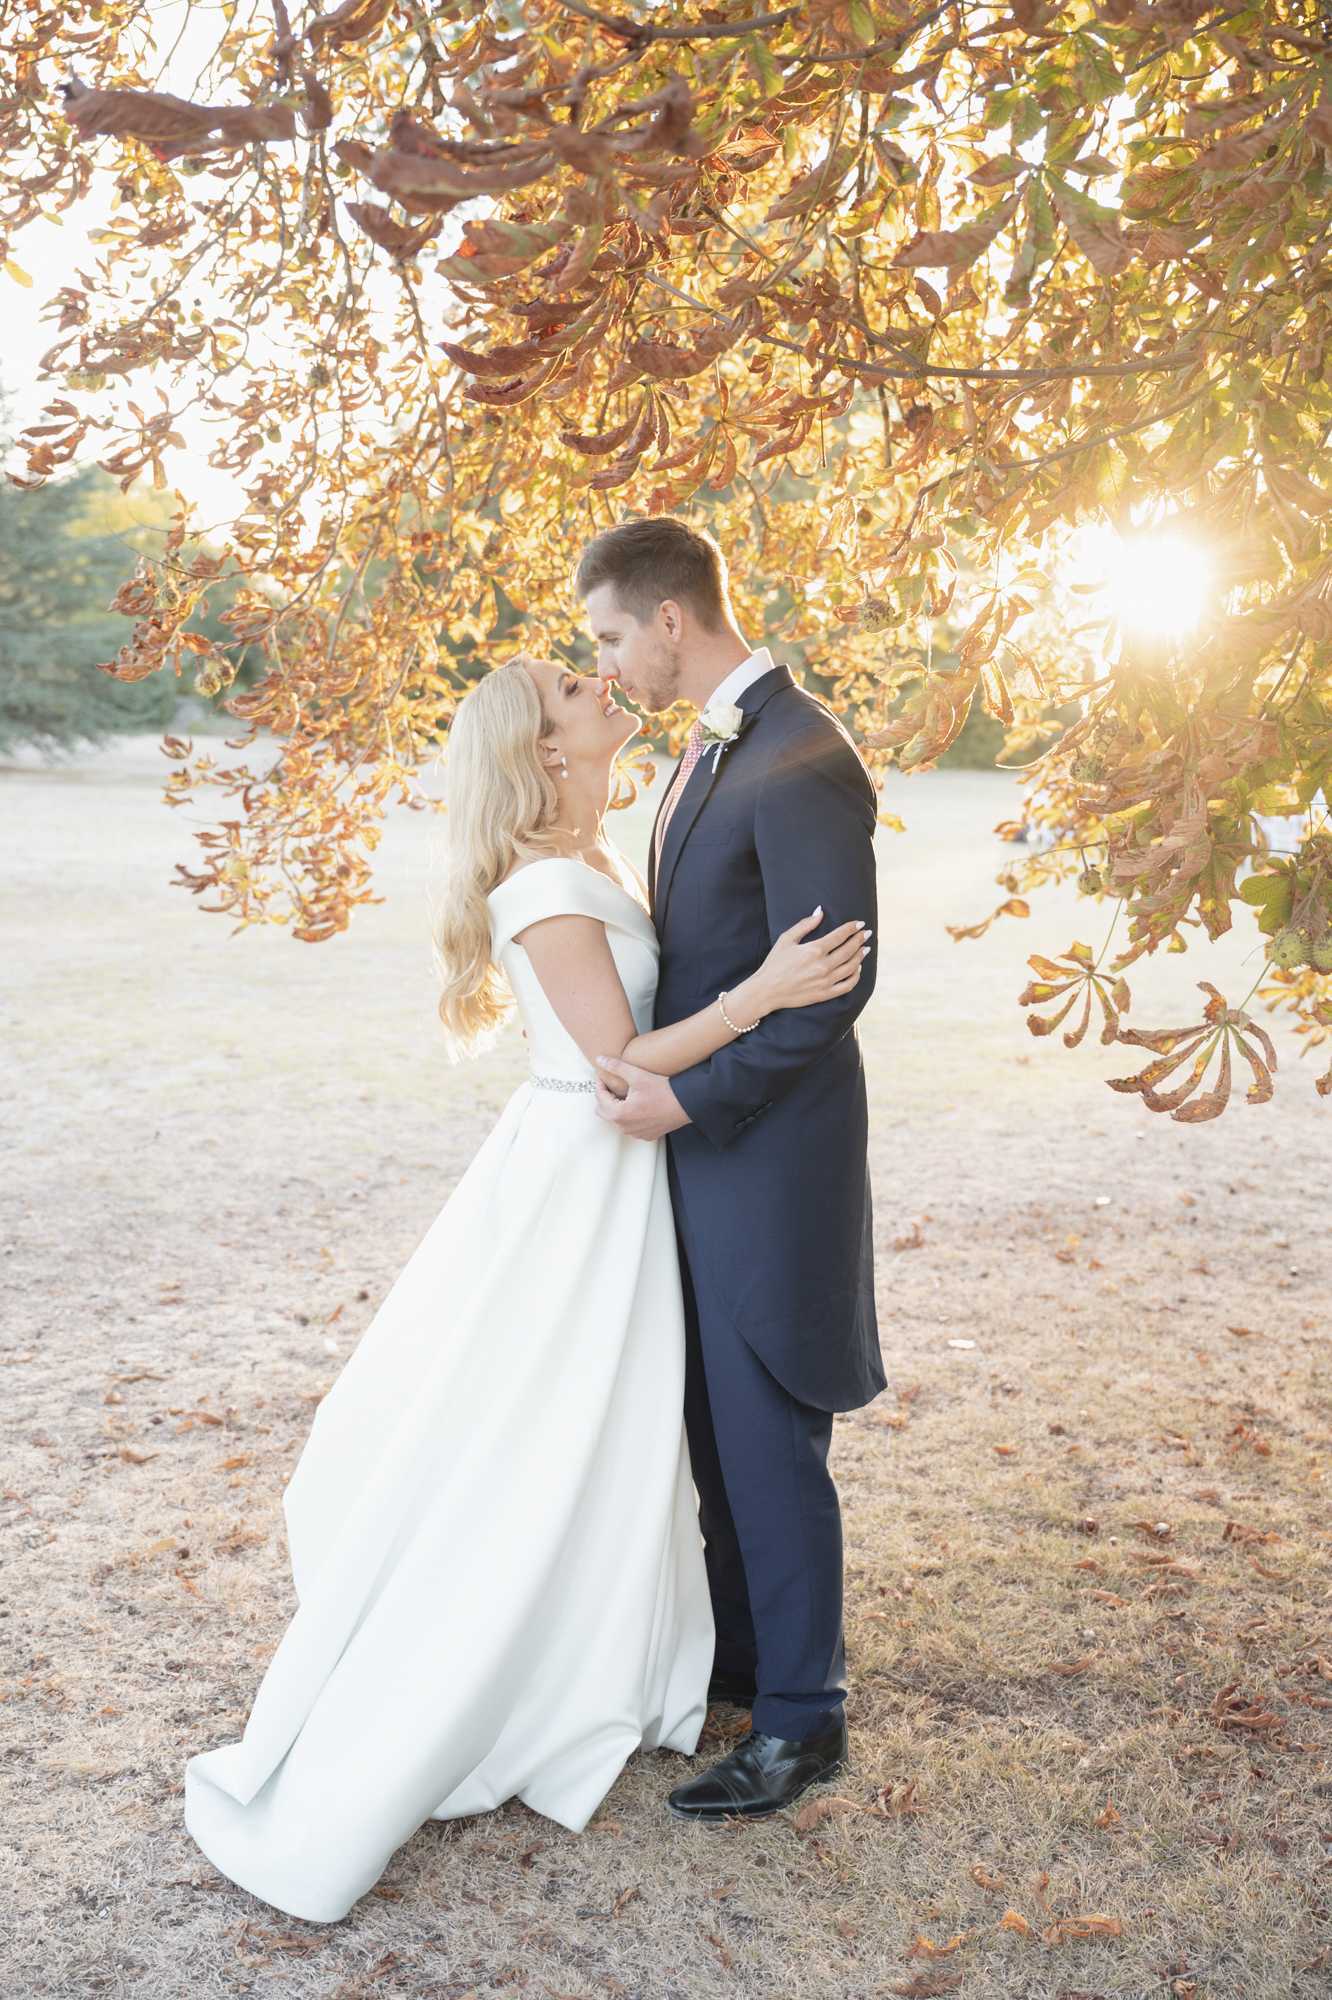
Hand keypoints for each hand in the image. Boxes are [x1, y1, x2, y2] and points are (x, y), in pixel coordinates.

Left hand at [592, 1057, 691, 1139]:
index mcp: (619, 1113)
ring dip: (616, 1108)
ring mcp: (635, 1133)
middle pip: (603, 1111)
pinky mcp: (645, 1135)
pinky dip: (628, 1117)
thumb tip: (600, 1060)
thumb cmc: (662, 1090)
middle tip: (613, 1085)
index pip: (599, 1097)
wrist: (686, 1104)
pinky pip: (629, 1127)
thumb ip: (616, 1067)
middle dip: (605, 1097)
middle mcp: (624, 1127)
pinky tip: (638, 1106)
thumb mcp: (638, 1075)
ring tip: (626, 1094)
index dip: (600, 1084)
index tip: (604, 1075)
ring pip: (615, 1120)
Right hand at [752, 907, 870, 1012]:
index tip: (859, 923)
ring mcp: (825, 981)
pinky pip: (847, 985)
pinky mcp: (825, 994)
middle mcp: (822, 966)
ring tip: (865, 948)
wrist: (766, 991)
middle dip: (860, 939)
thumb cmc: (774, 963)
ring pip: (851, 967)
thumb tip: (820, 911)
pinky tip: (857, 969)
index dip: (852, 928)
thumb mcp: (786, 939)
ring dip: (860, 956)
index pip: (840, 936)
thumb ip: (805, 924)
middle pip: (849, 950)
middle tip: (866, 933)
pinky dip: (856, 976)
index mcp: (814, 950)